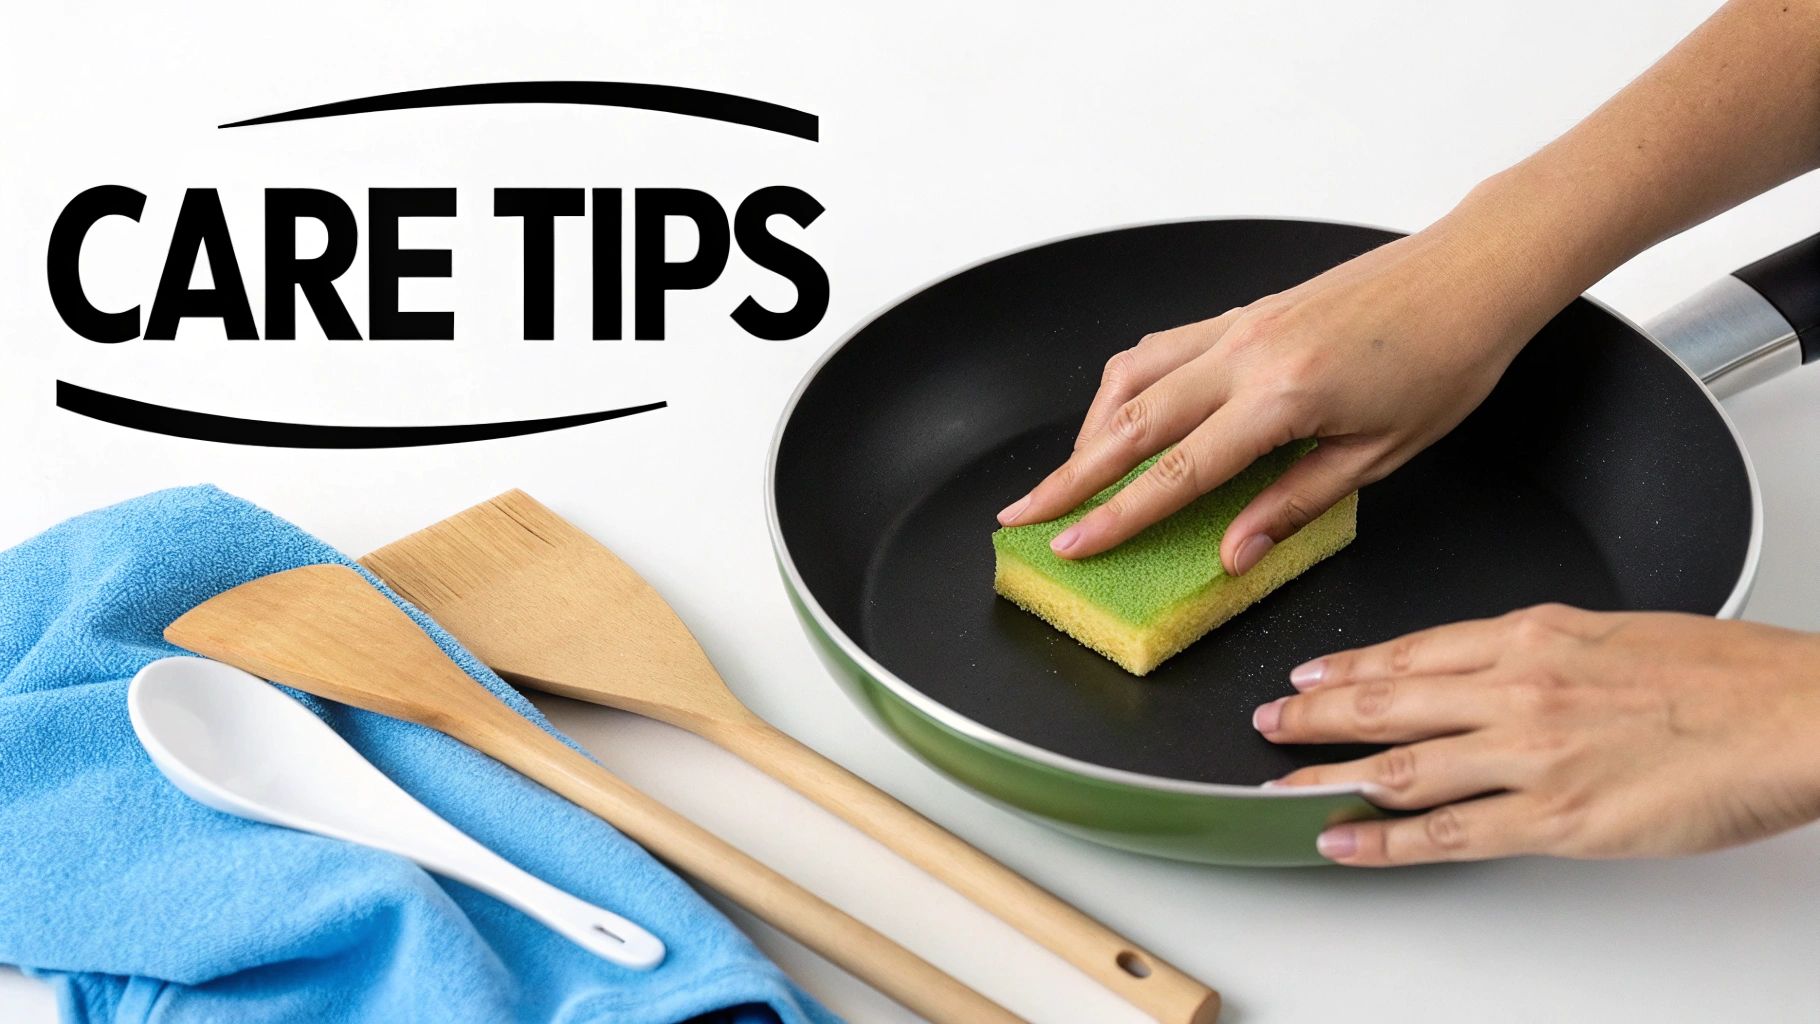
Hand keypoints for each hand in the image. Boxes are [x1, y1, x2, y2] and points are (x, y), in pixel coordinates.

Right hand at [995, 209, 1561, 570]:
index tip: (1069, 545)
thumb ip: (1295, 502)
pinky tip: (1122, 414)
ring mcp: (1238, 325)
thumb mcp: (1381, 455)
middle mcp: (1246, 354)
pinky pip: (1161, 347)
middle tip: (1023, 514)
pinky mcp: (1244, 311)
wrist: (1474, 271)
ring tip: (1068, 475)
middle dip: (1069, 474)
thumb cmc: (1447, 361)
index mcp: (1283, 398)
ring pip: (1132, 376)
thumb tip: (1231, 552)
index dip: (1116, 516)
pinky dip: (1126, 385)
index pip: (1178, 472)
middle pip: (1130, 422)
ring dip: (1090, 428)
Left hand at [1256, 605, 1819, 865]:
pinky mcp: (1556, 818)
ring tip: (1280, 789)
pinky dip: (1386, 840)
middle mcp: (1518, 688)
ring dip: (1329, 777)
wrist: (1795, 714)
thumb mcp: (1612, 634)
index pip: (1412, 650)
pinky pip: (1450, 832)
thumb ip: (1542, 652)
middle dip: (1315, 714)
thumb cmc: (1724, 676)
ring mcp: (1530, 755)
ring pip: (1401, 765)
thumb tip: (1497, 667)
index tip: (1309, 673)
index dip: (1348, 666)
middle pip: (1387, 701)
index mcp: (1533, 635)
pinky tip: (1346, 840)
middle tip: (1269, 722)